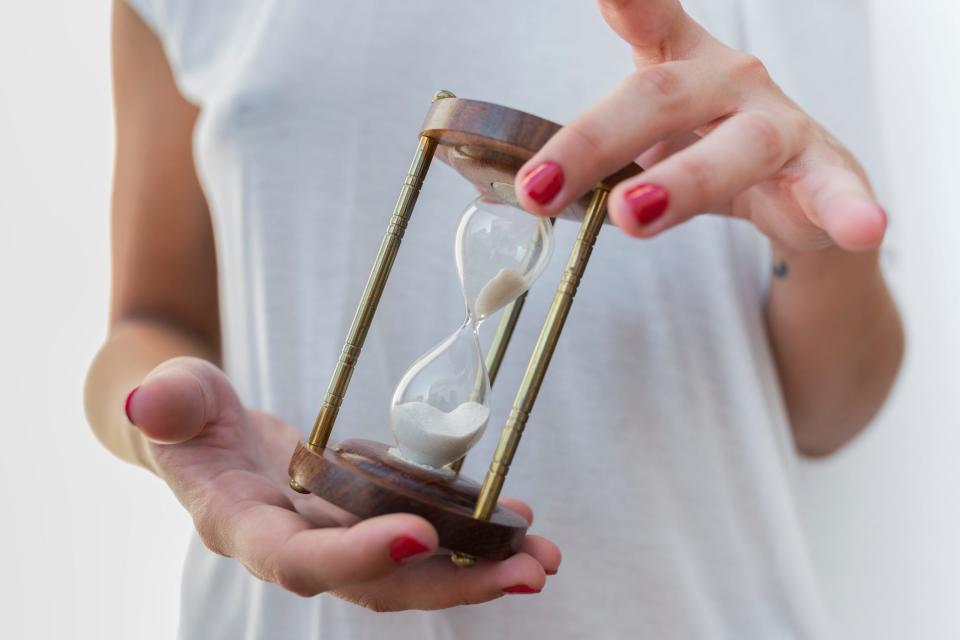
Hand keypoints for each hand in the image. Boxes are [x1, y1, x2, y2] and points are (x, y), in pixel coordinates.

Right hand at [125, 357, 559, 609]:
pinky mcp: (362, 518)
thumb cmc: (185, 415)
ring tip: (542, 558)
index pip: (299, 560)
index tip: (420, 535)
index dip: (357, 556)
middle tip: (526, 572)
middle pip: (377, 585)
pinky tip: (517, 520)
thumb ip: (167, 405)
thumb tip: (152, 403)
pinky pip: (421, 534)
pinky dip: (471, 534)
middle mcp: (297, 547)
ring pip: (411, 570)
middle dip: (452, 584)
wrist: (206, 435)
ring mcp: (336, 537)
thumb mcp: (171, 400)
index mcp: (244, 528)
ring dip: (480, 569)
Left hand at [516, 0, 885, 252]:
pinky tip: (859, 227)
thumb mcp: (640, 147)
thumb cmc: (700, 155)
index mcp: (676, 65)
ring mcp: (778, 125)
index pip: (642, 14)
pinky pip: (833, 191)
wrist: (793, 193)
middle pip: (658, 97)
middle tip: (540, 187)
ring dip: (680, 182)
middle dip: (592, 141)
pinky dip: (845, 209)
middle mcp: (727, 81)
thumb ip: (588, 159)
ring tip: (632, 214)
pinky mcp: (823, 174)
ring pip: (733, 147)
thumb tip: (507, 186)